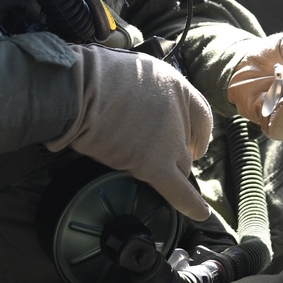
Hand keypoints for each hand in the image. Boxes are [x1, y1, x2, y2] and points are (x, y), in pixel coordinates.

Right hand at [47, 45, 212, 219]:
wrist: (82, 87)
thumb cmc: (95, 75)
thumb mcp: (132, 69)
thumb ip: (144, 90)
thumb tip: (137, 101)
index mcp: (176, 86)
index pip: (200, 115)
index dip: (197, 132)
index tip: (193, 142)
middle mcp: (179, 113)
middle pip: (186, 144)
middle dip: (176, 154)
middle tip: (158, 158)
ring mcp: (169, 140)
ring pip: (179, 167)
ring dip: (168, 171)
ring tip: (146, 172)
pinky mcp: (154, 164)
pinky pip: (178, 190)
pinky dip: (190, 204)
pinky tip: (199, 213)